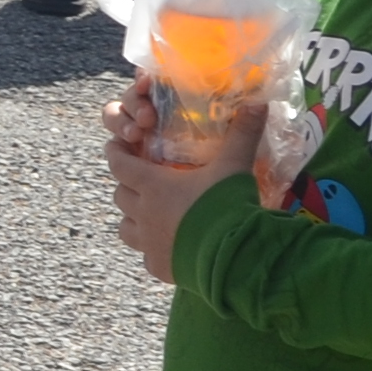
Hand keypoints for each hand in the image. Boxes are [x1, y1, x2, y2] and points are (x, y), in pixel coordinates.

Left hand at [104, 78, 263, 284]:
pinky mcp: (159, 267)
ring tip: (149, 215)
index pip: (120, 165)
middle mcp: (143, 214)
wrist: (234, 256)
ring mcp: (149, 243)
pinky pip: (147, 256)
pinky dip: (153, 249)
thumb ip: (242, 135)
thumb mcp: (234, 167)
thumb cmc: (227, 206)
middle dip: (127, 186)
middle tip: (138, 181)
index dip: (116, 154)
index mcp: (153, 185)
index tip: (114, 146)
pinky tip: (170, 247)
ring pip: (126, 228)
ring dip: (133, 219)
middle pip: (120, 195)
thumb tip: (257, 103)